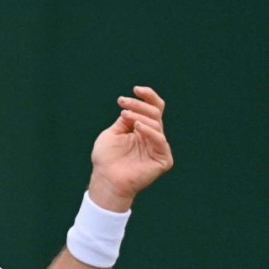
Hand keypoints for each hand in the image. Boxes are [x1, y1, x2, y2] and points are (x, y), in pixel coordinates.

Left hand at [88, 86, 173, 211]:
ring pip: (156, 124)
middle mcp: (152, 136)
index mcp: (142, 129)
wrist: (106, 178)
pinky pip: (160, 140)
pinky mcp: (162, 159)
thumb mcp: (113, 132)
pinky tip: (137, 126)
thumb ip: (126, 120)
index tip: (135, 89)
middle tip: (122, 102)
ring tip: (124, 115)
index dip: (148, 96)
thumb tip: (132, 107)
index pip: (153, 109)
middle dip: (139, 104)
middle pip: (155, 113)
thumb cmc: (106, 157)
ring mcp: (158, 148)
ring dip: (139, 116)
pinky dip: (149, 131)